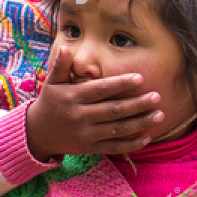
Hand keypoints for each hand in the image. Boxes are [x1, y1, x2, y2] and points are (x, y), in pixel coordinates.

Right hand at [26, 49, 163, 159]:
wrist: (36, 133)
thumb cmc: (49, 103)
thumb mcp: (51, 83)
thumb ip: (60, 66)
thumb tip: (65, 47)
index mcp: (73, 97)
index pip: (100, 89)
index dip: (120, 84)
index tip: (139, 78)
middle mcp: (80, 116)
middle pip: (113, 110)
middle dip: (137, 104)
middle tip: (157, 97)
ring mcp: (85, 134)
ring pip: (117, 129)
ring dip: (140, 123)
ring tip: (159, 115)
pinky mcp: (88, 148)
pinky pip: (113, 147)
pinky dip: (131, 144)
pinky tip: (147, 138)